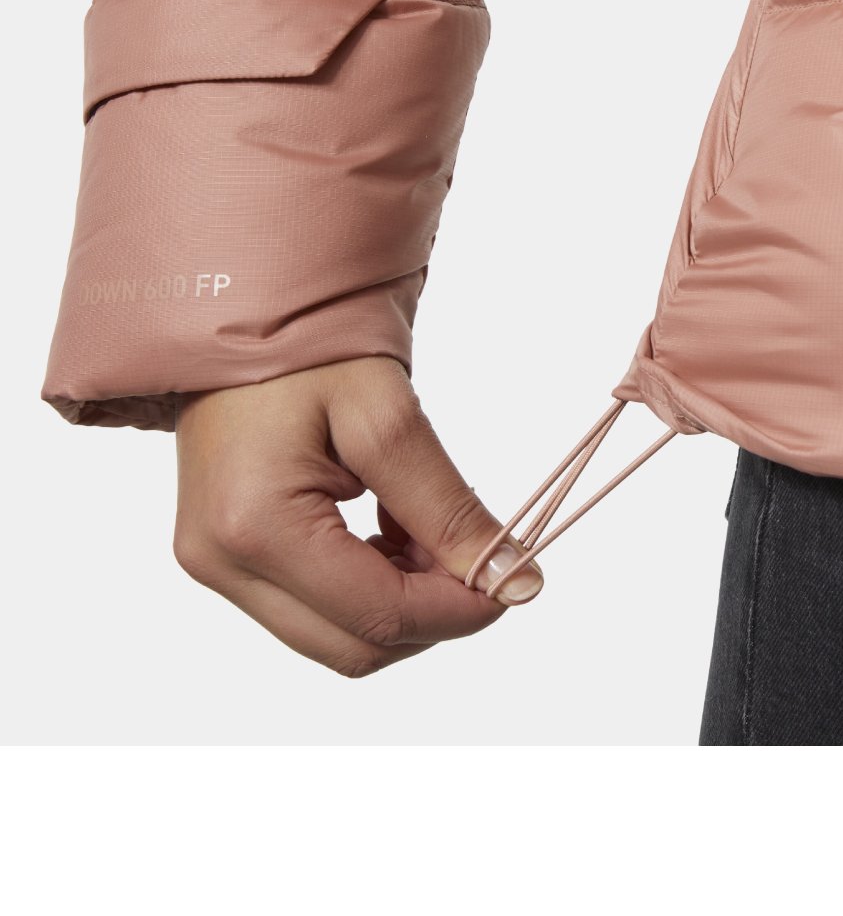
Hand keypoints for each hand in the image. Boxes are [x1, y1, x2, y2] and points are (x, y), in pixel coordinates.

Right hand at [173, 357, 542, 676]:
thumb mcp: (388, 418)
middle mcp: (221, 562)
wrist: (240, 310)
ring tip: (426, 525)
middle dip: (431, 613)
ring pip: (334, 636)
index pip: (378, 616)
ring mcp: (214, 565)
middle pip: (354, 646)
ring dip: (401, 599)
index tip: (513, 577)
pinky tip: (391, 528)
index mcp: (255, 526)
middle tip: (473, 549)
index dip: (459, 610)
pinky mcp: (222, 557)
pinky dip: (367, 584)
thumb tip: (514, 580)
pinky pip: (311, 608)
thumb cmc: (308, 347)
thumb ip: (448, 509)